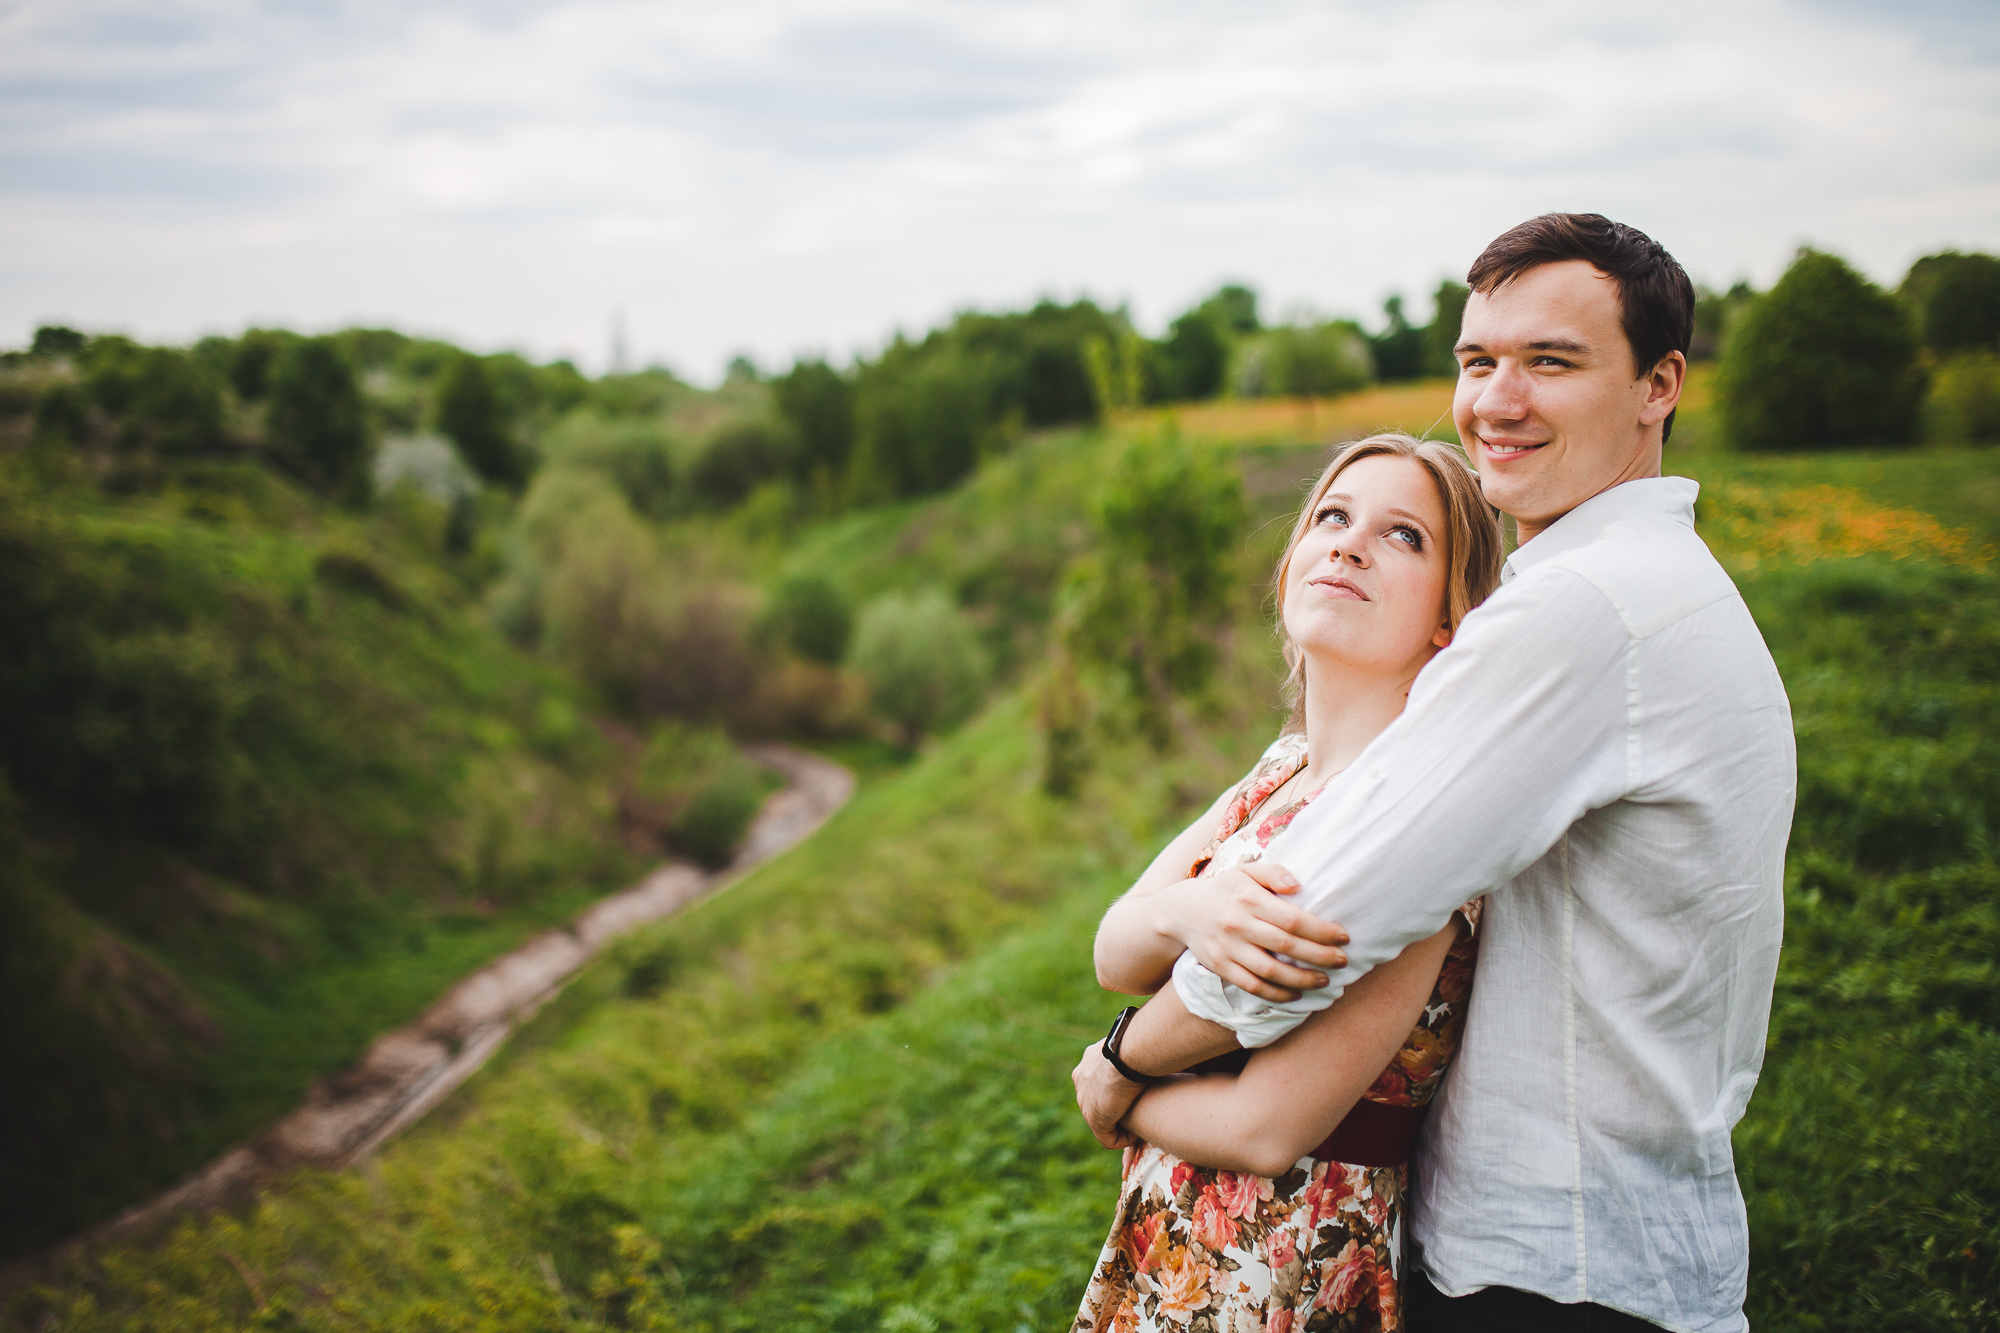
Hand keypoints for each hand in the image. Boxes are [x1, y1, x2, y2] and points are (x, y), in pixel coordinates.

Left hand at [1072, 1043, 1143, 1148]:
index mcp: (1089, 1061)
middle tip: (1137, 1114)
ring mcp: (1085, 1101)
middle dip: (1116, 1110)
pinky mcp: (1094, 1119)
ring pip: (1102, 1121)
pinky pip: (1107, 1138)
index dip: (1117, 1091)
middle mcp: (1082, 1080)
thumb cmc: (1136, 1045)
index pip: (1098, 1081)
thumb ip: (1134, 1055)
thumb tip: (1151, 1051)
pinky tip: (1136, 1135)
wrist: (1126, 1056)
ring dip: (1121, 1127)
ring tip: (1139, 1126)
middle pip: (1098, 1101)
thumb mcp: (1132, 1047)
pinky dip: (1123, 1140)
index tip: (1136, 1095)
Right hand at [1156, 861, 1348, 1001]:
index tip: (1343, 937)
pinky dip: (1277, 994)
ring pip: (1271, 971)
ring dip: (1302, 979)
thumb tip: (1298, 886)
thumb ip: (1273, 873)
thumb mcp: (1245, 871)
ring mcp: (1228, 948)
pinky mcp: (1221, 967)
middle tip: (1343, 961)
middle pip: (1286, 946)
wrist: (1181, 911)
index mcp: (1248, 898)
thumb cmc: (1225, 889)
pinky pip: (1253, 986)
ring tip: (1325, 981)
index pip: (1291, 918)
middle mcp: (1238, 924)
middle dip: (1320, 956)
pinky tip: (1296, 995)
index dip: (1321, 930)